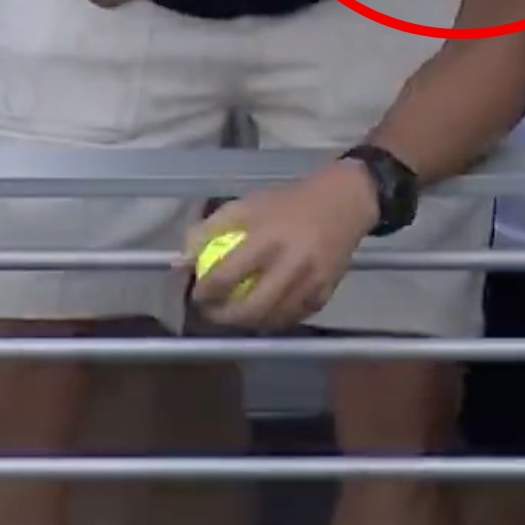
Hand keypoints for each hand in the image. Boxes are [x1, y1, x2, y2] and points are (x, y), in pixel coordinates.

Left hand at [186, 161, 378, 328]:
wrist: (344, 202)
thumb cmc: (288, 202)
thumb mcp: (247, 204)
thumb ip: (210, 229)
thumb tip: (180, 261)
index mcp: (266, 237)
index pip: (226, 276)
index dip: (205, 292)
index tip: (197, 294)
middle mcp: (290, 263)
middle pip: (251, 308)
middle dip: (224, 318)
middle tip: (212, 314)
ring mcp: (311, 281)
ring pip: (273, 319)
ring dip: (248, 323)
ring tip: (235, 315)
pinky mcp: (326, 292)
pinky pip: (295, 317)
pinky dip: (275, 319)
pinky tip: (264, 312)